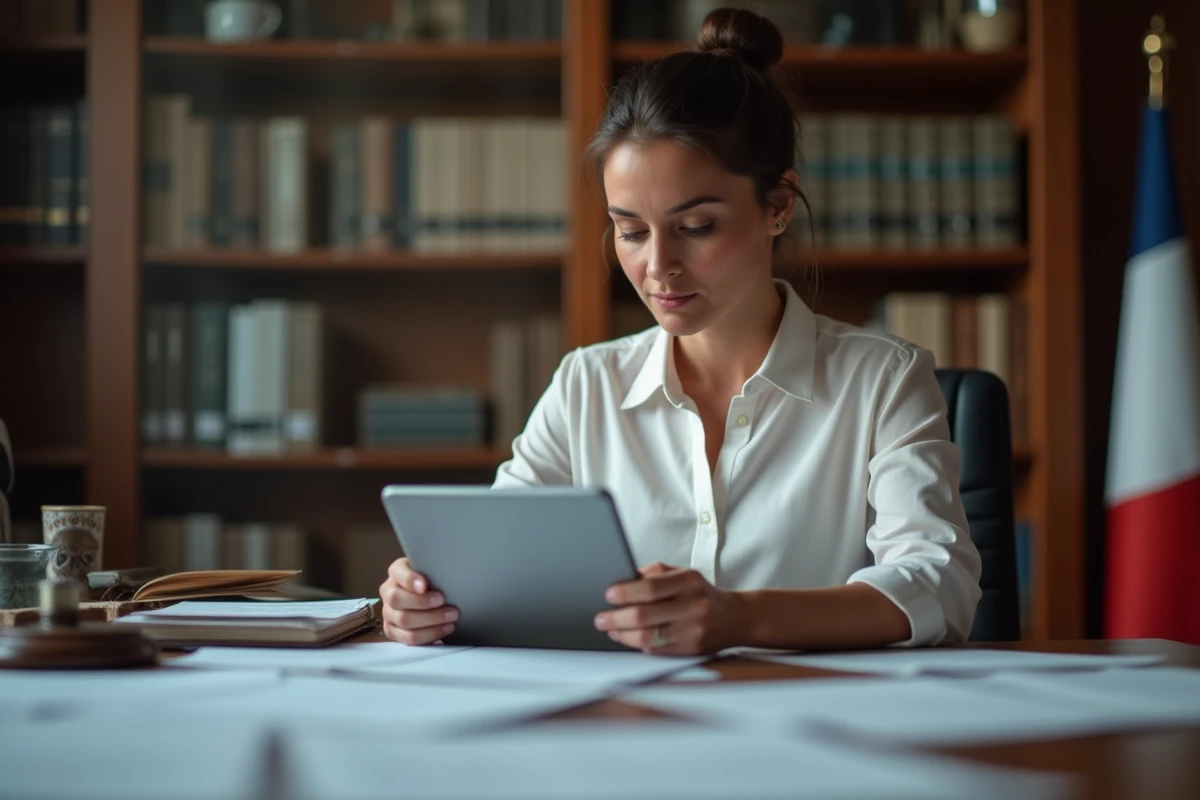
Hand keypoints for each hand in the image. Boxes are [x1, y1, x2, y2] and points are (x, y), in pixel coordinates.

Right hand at [378, 557, 459, 644]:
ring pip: (404, 620)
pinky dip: (429, 634)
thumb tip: (446, 572)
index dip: (409, 580)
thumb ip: (435, 568)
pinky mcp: (393, 631)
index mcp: (396, 572)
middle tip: (444, 601)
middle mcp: (388, 592)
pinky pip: (409, 638)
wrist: (433, 597)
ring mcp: (388, 613)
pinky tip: (445, 628)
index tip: (424, 586)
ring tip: (451, 617)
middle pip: (396, 599)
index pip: (397, 572)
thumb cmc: (435, 581)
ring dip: (431, 620)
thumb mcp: (434, 569)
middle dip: (422, 602)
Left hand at [593, 563, 745, 654]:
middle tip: (600, 618)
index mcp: (689, 582)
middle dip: (616, 618)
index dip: (625, 592)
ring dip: (623, 635)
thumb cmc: (701, 593)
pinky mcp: (691, 650)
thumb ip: (655, 574)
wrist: (736, 618)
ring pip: (648, 638)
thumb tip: (624, 580)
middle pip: (644, 616)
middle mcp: (692, 606)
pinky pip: (657, 650)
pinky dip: (637, 644)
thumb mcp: (683, 574)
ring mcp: (692, 631)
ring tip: (610, 629)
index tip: (608, 594)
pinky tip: (627, 638)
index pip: (650, 588)